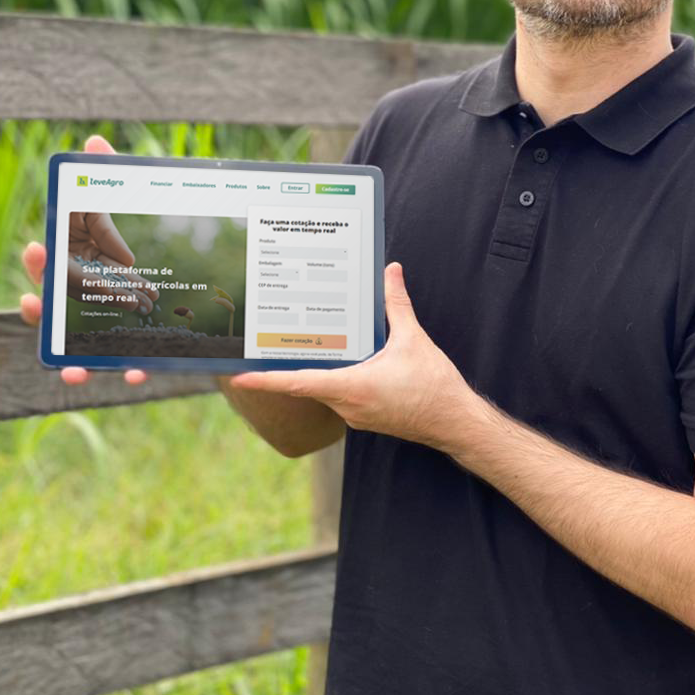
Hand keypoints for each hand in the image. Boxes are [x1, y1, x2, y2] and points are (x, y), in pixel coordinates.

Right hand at [20, 134, 147, 385]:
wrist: (201, 295)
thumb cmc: (145, 246)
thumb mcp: (135, 210)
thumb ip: (112, 176)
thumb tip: (94, 141)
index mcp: (82, 269)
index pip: (52, 269)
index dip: (41, 263)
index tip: (36, 248)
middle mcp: (90, 303)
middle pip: (60, 314)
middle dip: (45, 312)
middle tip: (39, 302)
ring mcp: (110, 330)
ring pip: (85, 350)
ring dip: (77, 361)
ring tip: (73, 369)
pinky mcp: (140, 351)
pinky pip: (129, 366)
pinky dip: (127, 372)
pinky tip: (132, 373)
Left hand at [228, 262, 475, 450]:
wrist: (454, 422)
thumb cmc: (434, 386)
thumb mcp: (413, 339)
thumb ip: (397, 304)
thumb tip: (391, 273)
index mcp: (352, 387)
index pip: (298, 382)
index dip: (266, 380)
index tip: (240, 377)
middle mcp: (348, 406)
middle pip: (307, 384)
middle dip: (286, 369)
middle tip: (265, 351)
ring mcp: (355, 416)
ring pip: (324, 391)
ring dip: (316, 373)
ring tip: (309, 349)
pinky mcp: (365, 418)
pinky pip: (341, 398)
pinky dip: (336, 381)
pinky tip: (345, 364)